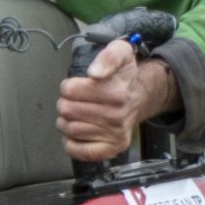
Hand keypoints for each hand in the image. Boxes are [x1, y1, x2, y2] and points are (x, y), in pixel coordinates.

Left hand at [56, 41, 176, 161]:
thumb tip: (94, 73)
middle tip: (73, 101)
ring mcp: (115, 133)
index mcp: (116, 91)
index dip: (68, 86)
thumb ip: (108, 56)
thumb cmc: (124, 77)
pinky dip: (71, 144)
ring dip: (65, 122)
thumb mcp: (121, 52)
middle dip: (65, 104)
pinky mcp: (112, 148)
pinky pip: (81, 152)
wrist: (139, 98)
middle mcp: (117, 115)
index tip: (75, 86)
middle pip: (67, 110)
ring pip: (70, 129)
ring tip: (74, 115)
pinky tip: (75, 133)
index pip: (69, 90)